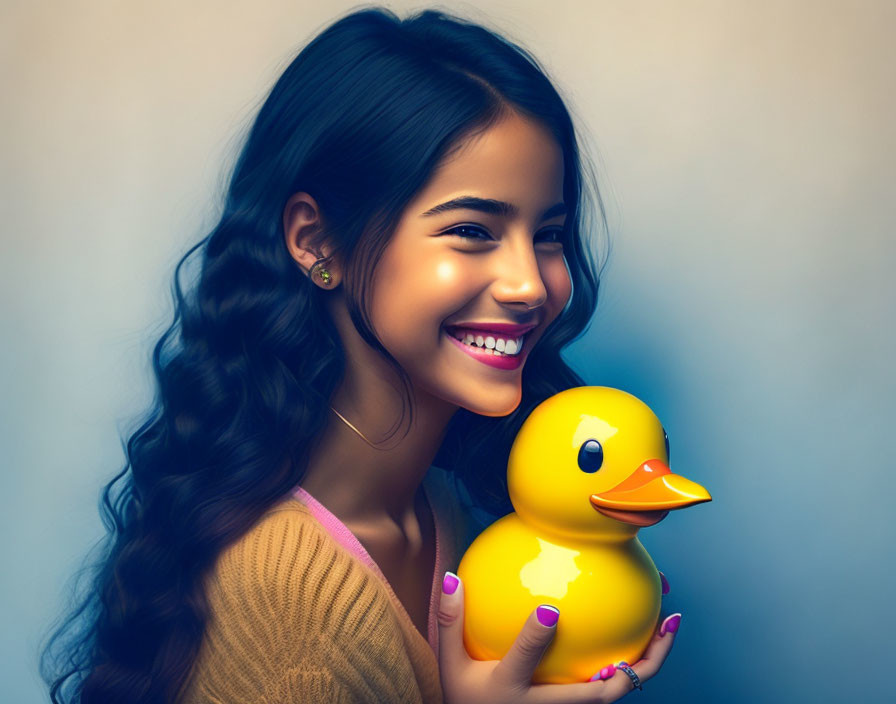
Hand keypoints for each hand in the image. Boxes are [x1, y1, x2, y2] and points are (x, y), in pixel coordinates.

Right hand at [437, 571, 679, 703]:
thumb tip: (452, 576)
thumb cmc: (467, 698)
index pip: (524, 661)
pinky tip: (639, 633)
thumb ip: (451, 622)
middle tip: (667, 619)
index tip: (549, 610)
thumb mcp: (451, 666)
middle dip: (641, 662)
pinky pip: (609, 687)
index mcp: (510, 690)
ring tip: (668, 623)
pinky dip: (632, 663)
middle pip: (602, 693)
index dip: (535, 639)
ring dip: (648, 662)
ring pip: (616, 693)